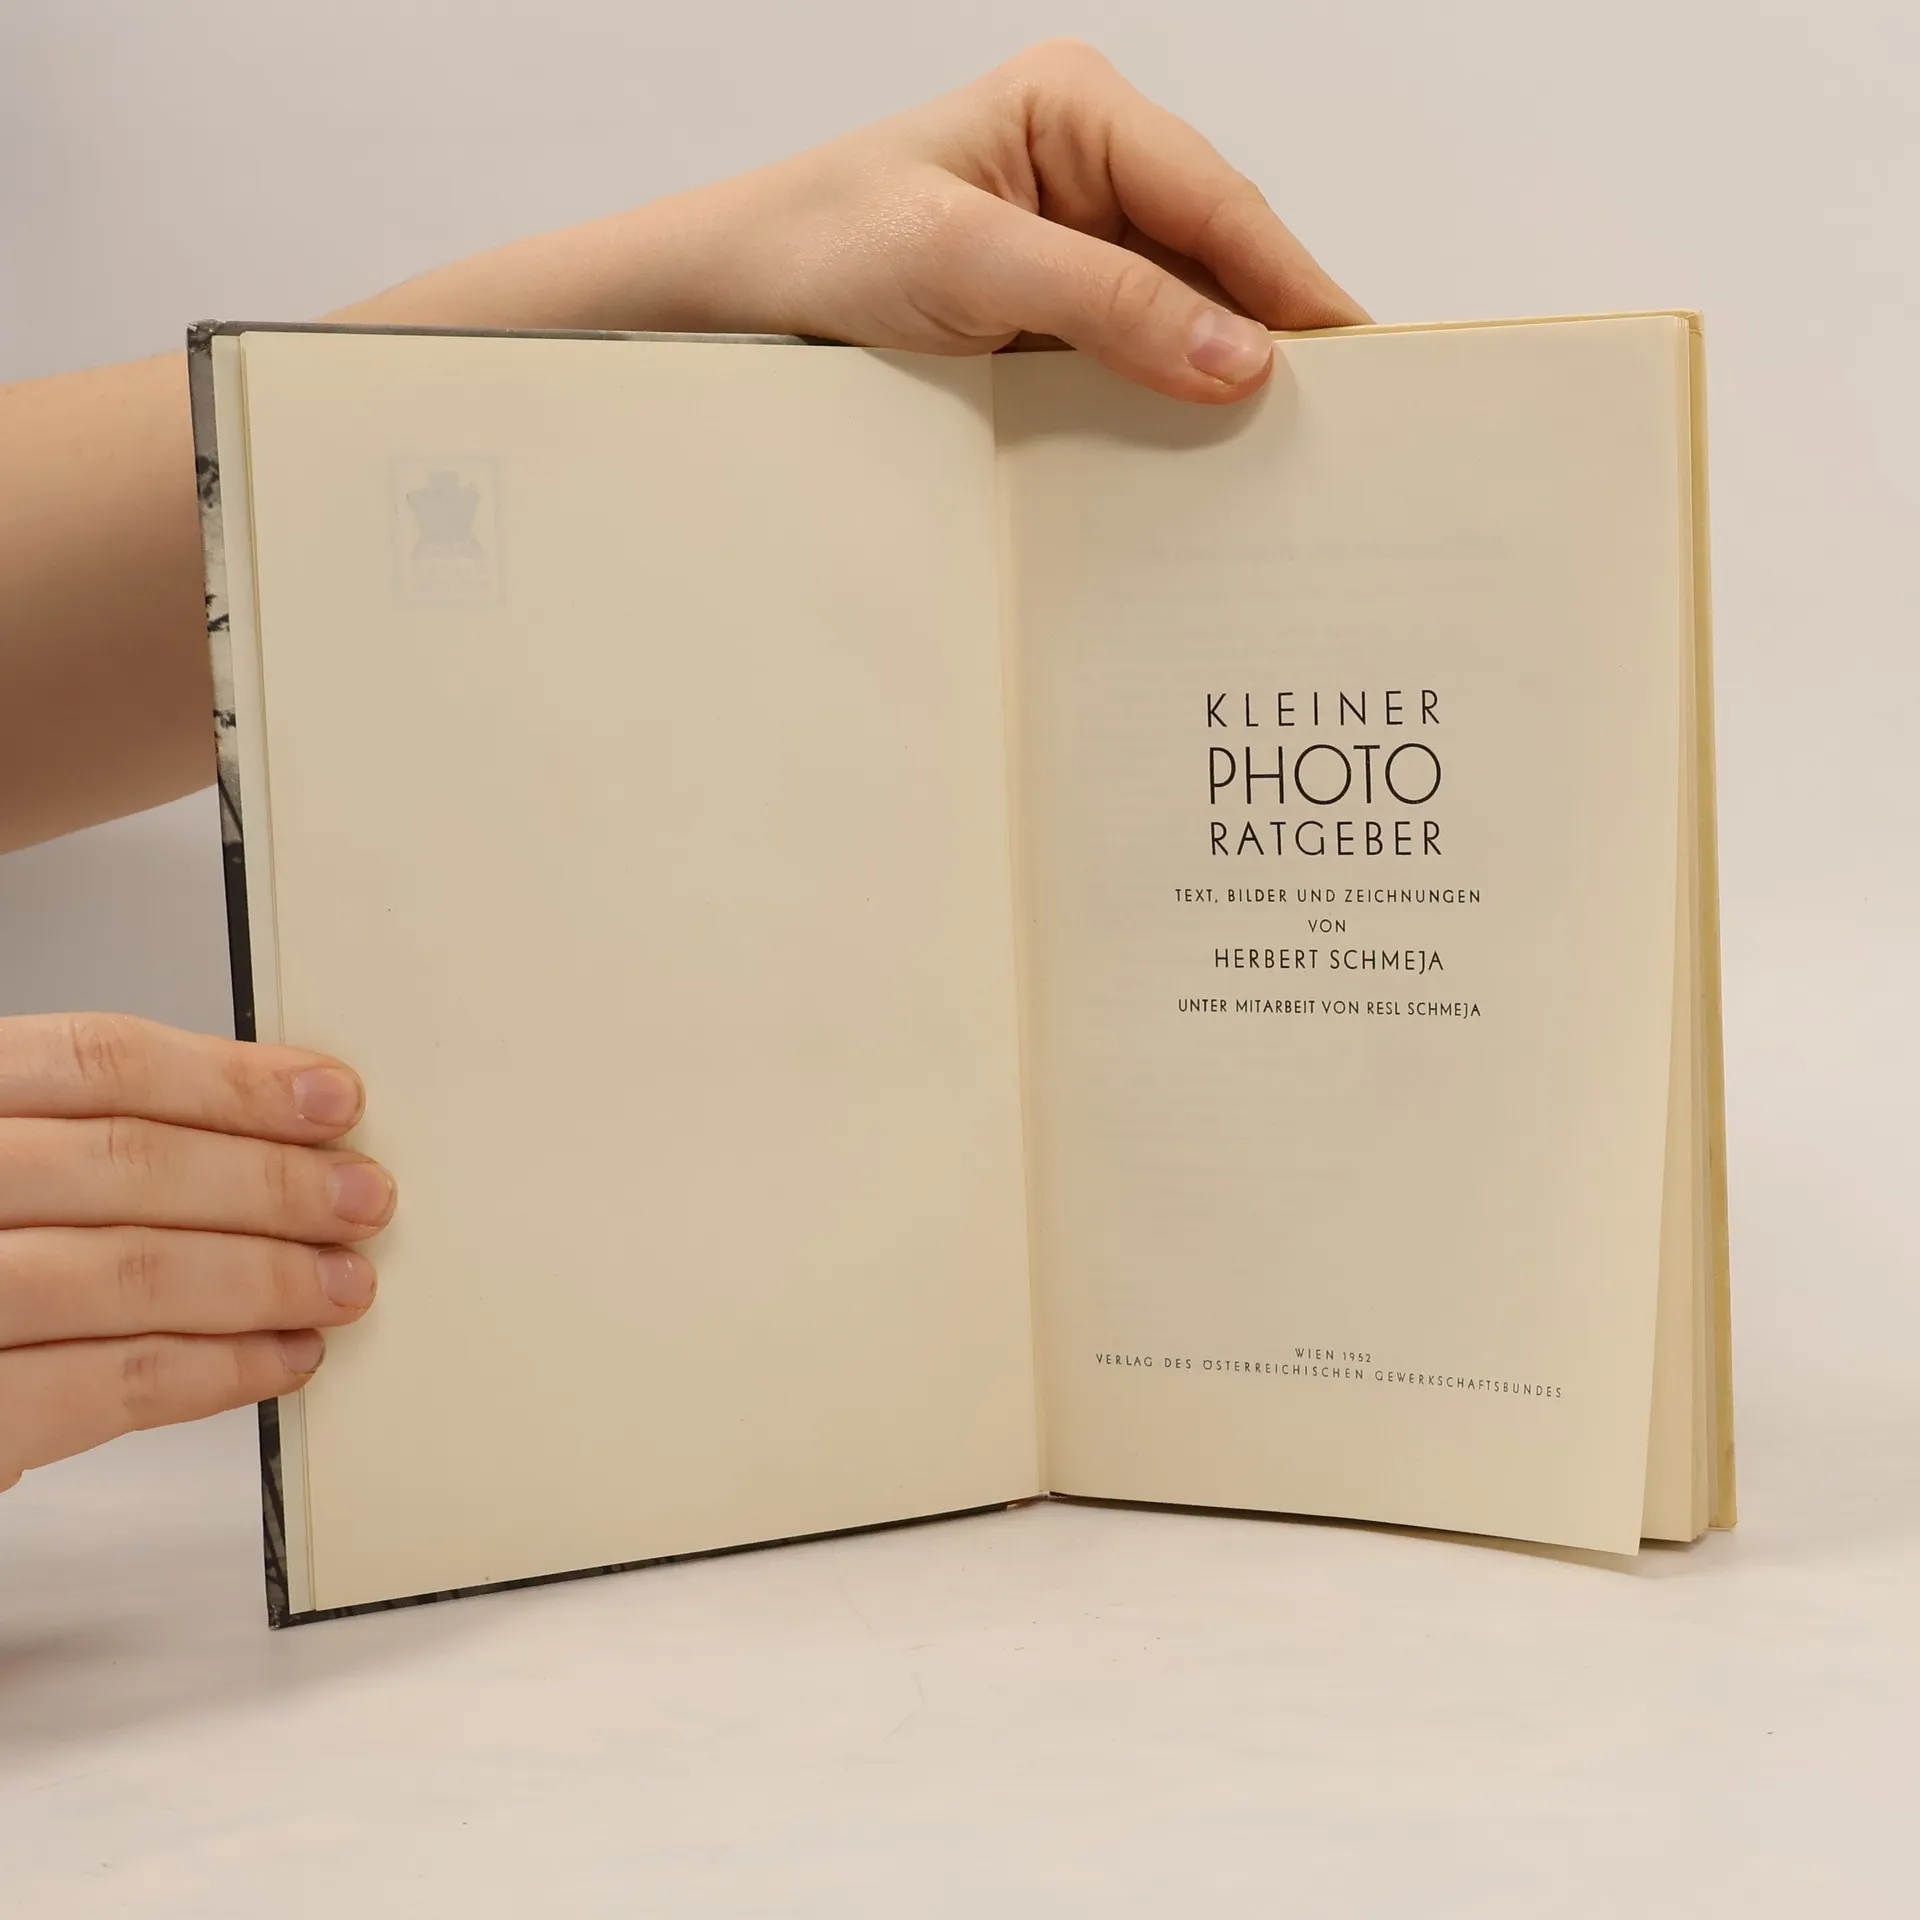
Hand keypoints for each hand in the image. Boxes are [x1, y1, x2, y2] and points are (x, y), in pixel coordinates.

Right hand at [0, 1013, 393, 1489]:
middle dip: (269, 1184)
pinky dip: (213, 1372)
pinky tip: (281, 1359)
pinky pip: (101, 1386)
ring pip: (127, 1272)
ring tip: (342, 1284)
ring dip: (262, 1279)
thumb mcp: (12, 1160)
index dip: (231, 1081)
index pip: (97, 1062)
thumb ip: (87, 1138)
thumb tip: (267, 1128)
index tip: (331, 1100)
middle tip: (362, 1198)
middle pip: (126, 1163)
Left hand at [348, 40, 1366, 404]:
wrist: (719, 308)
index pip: (1218, 203)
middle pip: (1214, 261)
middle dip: (1267, 341)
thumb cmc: (816, 248)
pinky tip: (1191, 463)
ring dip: (1216, 388)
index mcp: (1076, 112)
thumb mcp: (965, 262)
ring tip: (1279, 464)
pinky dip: (1160, 411)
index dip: (1292, 286)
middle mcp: (1086, 171)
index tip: (1359, 363)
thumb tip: (1241, 358)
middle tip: (1338, 433)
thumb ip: (1107, 300)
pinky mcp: (1047, 320)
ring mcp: (1069, 249)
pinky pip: (1129, 363)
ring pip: (1179, 320)